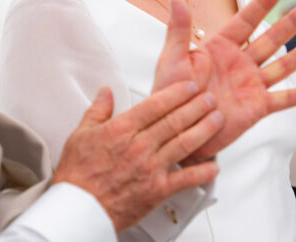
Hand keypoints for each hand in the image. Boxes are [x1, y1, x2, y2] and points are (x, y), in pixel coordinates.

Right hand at [53, 83, 222, 231]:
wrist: (78, 209)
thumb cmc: (78, 175)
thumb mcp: (81, 135)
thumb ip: (98, 110)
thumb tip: (106, 92)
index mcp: (123, 129)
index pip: (156, 104)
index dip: (177, 92)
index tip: (190, 86)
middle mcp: (140, 146)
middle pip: (175, 120)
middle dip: (196, 106)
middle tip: (209, 98)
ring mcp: (151, 168)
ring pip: (184, 143)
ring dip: (204, 129)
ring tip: (217, 119)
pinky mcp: (157, 190)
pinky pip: (185, 179)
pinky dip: (202, 173)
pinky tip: (214, 166)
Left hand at [153, 0, 295, 160]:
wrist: (175, 132)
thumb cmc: (170, 95)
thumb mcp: (172, 60)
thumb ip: (178, 30)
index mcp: (221, 48)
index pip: (245, 22)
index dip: (261, 6)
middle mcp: (241, 63)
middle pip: (271, 39)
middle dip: (291, 23)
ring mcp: (252, 85)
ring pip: (283, 65)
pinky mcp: (258, 107)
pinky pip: (285, 98)